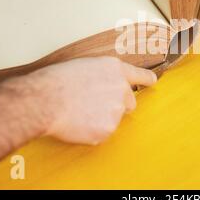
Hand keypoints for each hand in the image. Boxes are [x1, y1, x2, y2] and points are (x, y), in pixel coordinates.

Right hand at [28, 57, 156, 144]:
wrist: (46, 99)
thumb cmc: (58, 80)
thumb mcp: (85, 66)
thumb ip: (103, 76)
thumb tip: (104, 87)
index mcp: (115, 70)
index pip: (139, 75)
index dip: (146, 79)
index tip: (152, 81)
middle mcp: (121, 89)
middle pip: (129, 102)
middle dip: (116, 105)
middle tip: (93, 105)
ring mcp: (117, 110)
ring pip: (113, 119)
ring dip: (101, 118)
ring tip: (78, 112)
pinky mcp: (108, 129)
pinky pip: (102, 133)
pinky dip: (91, 131)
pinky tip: (77, 122)